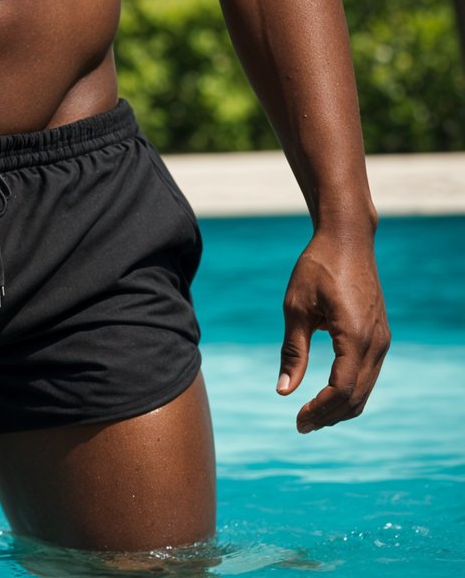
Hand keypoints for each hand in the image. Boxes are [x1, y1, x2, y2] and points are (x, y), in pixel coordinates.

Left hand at [277, 228, 389, 432]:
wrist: (347, 239)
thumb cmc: (317, 267)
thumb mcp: (296, 306)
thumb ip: (293, 351)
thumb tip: (283, 391)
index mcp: (354, 335)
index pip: (341, 390)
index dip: (320, 410)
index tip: (297, 420)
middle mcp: (375, 342)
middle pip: (356, 396)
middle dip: (329, 416)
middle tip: (301, 426)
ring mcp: (382, 340)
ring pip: (365, 388)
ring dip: (341, 407)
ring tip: (311, 415)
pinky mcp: (379, 336)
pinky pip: (368, 374)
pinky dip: (350, 391)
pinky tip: (328, 394)